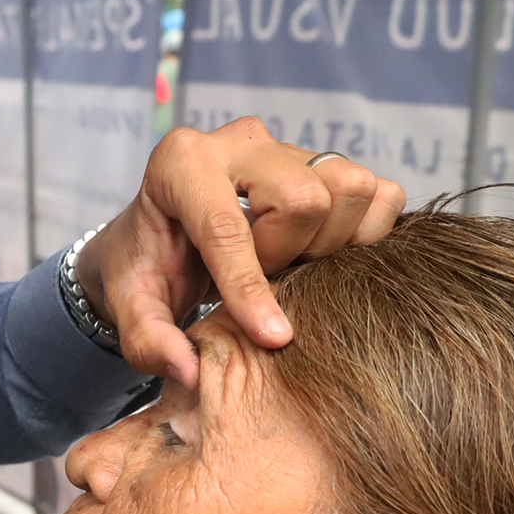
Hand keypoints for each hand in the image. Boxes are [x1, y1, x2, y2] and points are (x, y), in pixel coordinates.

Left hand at [74, 119, 403, 387]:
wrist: (169, 243)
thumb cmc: (147, 272)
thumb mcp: (133, 312)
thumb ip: (150, 342)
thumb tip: (190, 371)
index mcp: (179, 164)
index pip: (227, 226)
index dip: (251, 288)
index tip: (273, 338)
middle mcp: (238, 142)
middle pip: (303, 198)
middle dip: (286, 256)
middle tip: (261, 279)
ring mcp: (288, 146)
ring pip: (349, 189)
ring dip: (326, 244)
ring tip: (287, 266)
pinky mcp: (328, 161)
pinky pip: (381, 194)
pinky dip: (363, 235)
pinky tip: (320, 256)